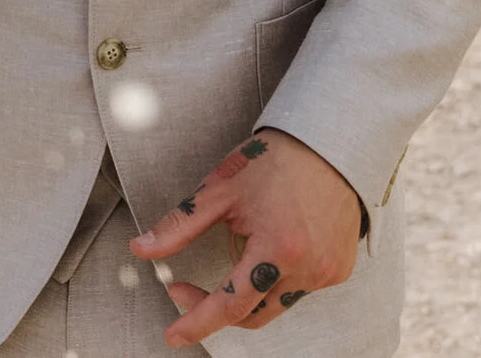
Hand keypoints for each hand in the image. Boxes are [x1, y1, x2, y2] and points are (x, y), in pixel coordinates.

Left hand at [130, 129, 362, 345]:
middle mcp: (307, 269)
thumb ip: (180, 226)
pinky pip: (299, 290)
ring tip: (235, 250)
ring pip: (275, 305)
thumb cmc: (274, 162)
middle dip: (215, 309)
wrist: (330, 145)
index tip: (173, 335)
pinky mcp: (338, 270)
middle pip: (253, 315)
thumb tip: (142, 249)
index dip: (198, 322)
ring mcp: (327, 273)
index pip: (230, 304)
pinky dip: (276, 279)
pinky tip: (269, 247)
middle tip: (184, 289)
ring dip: (247, 293)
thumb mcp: (219, 190)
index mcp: (276, 250)